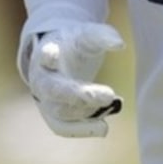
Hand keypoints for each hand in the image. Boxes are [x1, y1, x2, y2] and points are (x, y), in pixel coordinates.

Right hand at [17, 19, 123, 136]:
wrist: (56, 58)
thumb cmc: (72, 44)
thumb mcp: (86, 34)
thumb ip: (102, 36)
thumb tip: (121, 44)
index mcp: (47, 52)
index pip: (45, 54)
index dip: (48, 55)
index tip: (53, 54)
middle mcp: (42, 78)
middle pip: (54, 89)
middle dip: (79, 95)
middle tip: (109, 95)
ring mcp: (45, 99)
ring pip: (59, 112)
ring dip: (85, 113)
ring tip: (112, 105)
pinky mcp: (52, 114)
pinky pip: (63, 127)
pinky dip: (82, 129)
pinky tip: (104, 128)